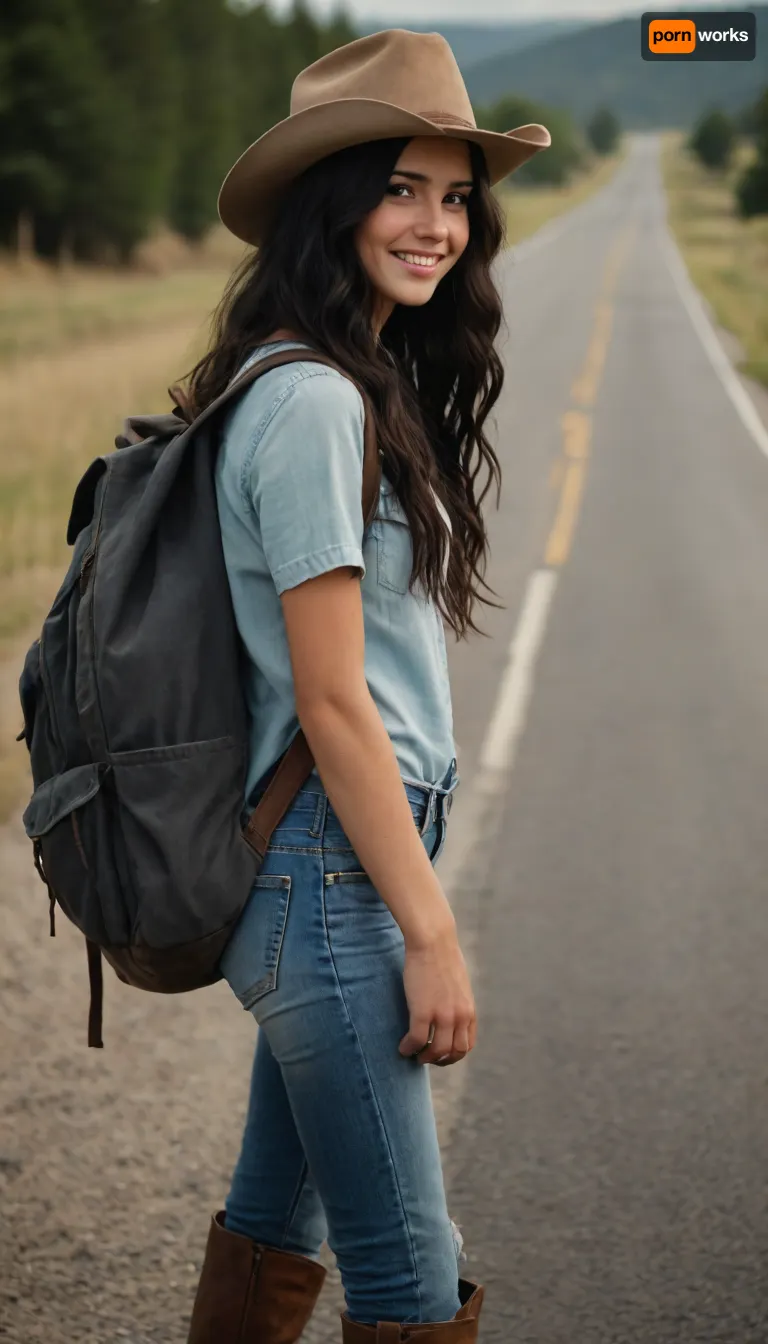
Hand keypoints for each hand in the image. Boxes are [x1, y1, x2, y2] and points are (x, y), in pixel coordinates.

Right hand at [398, 924, 476, 1066]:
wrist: (433, 941)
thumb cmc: (443, 956)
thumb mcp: (459, 983)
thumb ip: (458, 1000)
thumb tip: (451, 1008)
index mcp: (468, 1010)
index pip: (467, 1045)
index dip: (453, 1054)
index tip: (440, 1053)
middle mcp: (459, 1016)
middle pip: (454, 1053)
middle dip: (440, 1060)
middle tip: (426, 1057)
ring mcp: (442, 1015)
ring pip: (436, 1051)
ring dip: (424, 1057)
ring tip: (414, 1054)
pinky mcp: (422, 1011)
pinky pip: (416, 1040)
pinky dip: (408, 1048)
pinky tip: (402, 1047)